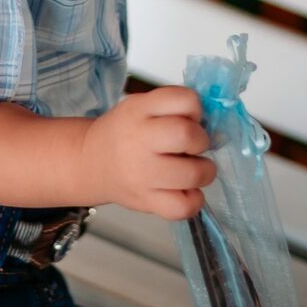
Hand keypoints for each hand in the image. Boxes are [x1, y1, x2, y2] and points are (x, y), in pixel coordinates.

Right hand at [82, 87, 215, 218]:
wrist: (91, 162)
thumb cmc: (125, 133)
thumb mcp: (142, 106)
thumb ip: (174, 108)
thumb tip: (215, 124)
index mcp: (140, 110)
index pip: (186, 99)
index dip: (196, 109)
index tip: (188, 118)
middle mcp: (139, 140)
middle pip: (188, 135)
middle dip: (201, 140)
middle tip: (192, 146)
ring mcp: (142, 174)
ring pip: (193, 174)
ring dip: (204, 171)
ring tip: (193, 169)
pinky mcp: (146, 201)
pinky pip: (183, 207)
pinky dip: (194, 200)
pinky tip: (186, 190)